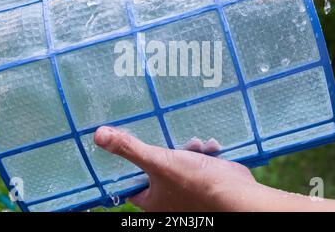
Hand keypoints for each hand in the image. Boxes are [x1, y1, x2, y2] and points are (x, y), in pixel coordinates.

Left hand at [94, 126, 334, 211]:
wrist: (236, 195)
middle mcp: (167, 196)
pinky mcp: (204, 180)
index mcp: (150, 199)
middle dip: (167, 149)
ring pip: (179, 159)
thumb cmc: (196, 184)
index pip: (129, 177)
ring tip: (196, 146)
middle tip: (173, 143)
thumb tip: (98, 135)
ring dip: (187, 148)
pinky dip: (203, 152)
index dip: (128, 159)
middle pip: (155, 164)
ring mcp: (187, 189)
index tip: (129, 140)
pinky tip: (210, 149)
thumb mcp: (158, 161)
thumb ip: (129, 149)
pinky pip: (198, 160)